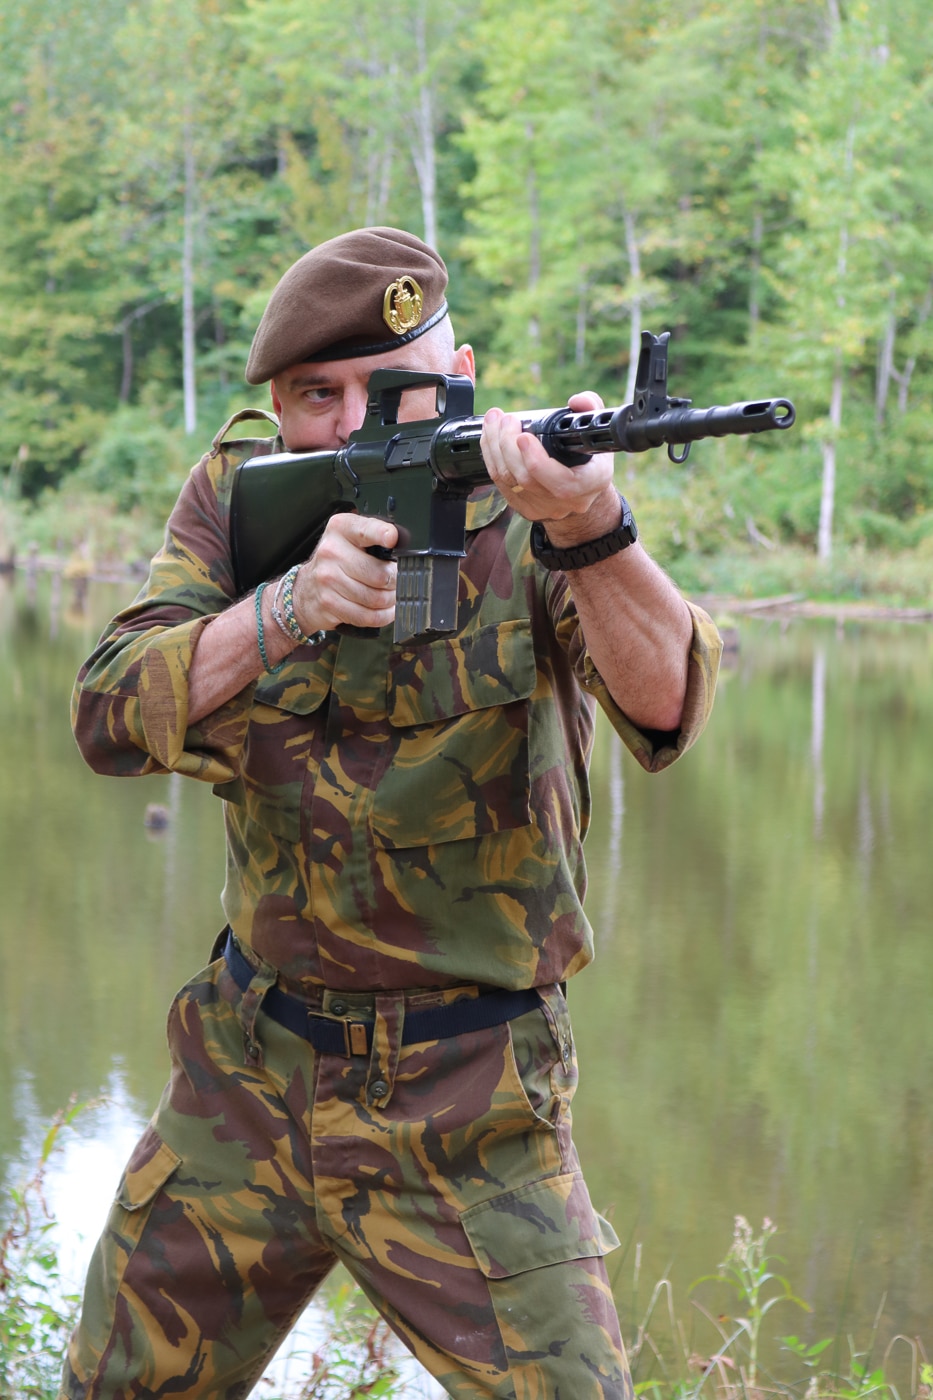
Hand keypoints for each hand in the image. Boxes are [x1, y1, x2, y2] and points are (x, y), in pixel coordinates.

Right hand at [291, 512, 398, 633]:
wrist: (306, 589)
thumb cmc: (336, 562)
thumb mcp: (351, 539)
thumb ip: (374, 537)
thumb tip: (405, 551)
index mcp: (340, 529)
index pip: (366, 529)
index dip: (382, 534)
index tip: (392, 538)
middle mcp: (331, 551)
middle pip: (380, 574)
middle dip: (397, 582)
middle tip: (398, 582)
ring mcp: (328, 579)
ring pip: (376, 598)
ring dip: (391, 601)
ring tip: (391, 596)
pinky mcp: (329, 603)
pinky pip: (367, 616)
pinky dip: (382, 616)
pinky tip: (385, 610)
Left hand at [480, 392, 621, 543]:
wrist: (581, 491)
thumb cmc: (590, 458)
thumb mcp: (596, 432)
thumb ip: (591, 409)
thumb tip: (576, 401)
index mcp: (589, 483)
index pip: (562, 482)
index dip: (538, 462)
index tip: (523, 436)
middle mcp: (565, 501)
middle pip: (527, 478)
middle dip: (508, 445)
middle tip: (506, 419)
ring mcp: (542, 507)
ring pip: (508, 480)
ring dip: (495, 447)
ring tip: (493, 421)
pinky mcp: (523, 507)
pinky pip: (500, 484)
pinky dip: (491, 458)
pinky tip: (490, 438)